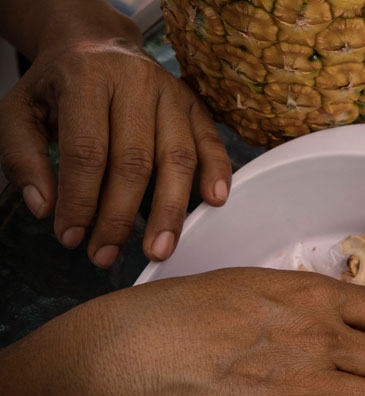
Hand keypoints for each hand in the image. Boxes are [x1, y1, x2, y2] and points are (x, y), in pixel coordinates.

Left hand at [0, 32, 231, 267]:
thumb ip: (22, 158)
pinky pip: (211, 141)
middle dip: (120, 216)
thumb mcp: (19, 112)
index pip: (87, 150)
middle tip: (107, 255)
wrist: (97, 44)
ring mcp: (171, 93)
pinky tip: (214, 201)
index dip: (80, 200)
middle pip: (135, 160)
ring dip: (169, 209)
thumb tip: (47, 208)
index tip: (71, 237)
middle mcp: (135, 82)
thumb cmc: (58, 86)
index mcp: (86, 78)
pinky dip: (216, 171)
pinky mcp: (195, 105)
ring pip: (176, 157)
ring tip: (160, 248)